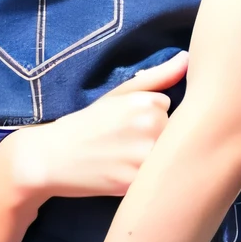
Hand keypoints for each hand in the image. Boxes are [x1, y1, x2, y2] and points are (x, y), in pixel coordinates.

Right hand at [16, 51, 187, 197]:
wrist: (51, 158)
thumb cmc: (88, 123)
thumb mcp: (120, 94)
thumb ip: (158, 76)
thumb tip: (189, 57)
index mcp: (148, 102)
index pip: (172, 108)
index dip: (152, 116)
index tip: (128, 122)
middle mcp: (150, 127)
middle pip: (174, 133)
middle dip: (155, 138)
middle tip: (124, 142)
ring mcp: (143, 158)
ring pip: (166, 157)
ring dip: (151, 160)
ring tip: (123, 158)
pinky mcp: (135, 184)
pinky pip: (154, 179)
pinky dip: (143, 179)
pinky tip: (122, 173)